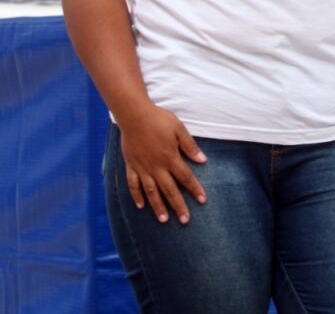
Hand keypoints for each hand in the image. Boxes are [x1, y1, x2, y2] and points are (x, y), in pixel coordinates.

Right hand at [117, 104, 207, 224]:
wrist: (134, 115)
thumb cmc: (159, 119)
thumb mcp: (179, 129)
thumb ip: (190, 146)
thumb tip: (202, 160)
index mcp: (170, 157)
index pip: (186, 177)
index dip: (195, 189)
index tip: (202, 200)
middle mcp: (156, 166)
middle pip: (169, 190)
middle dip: (178, 206)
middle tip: (185, 220)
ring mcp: (142, 168)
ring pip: (151, 192)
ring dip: (158, 206)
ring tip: (163, 220)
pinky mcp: (131, 165)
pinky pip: (133, 184)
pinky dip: (136, 196)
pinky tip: (140, 206)